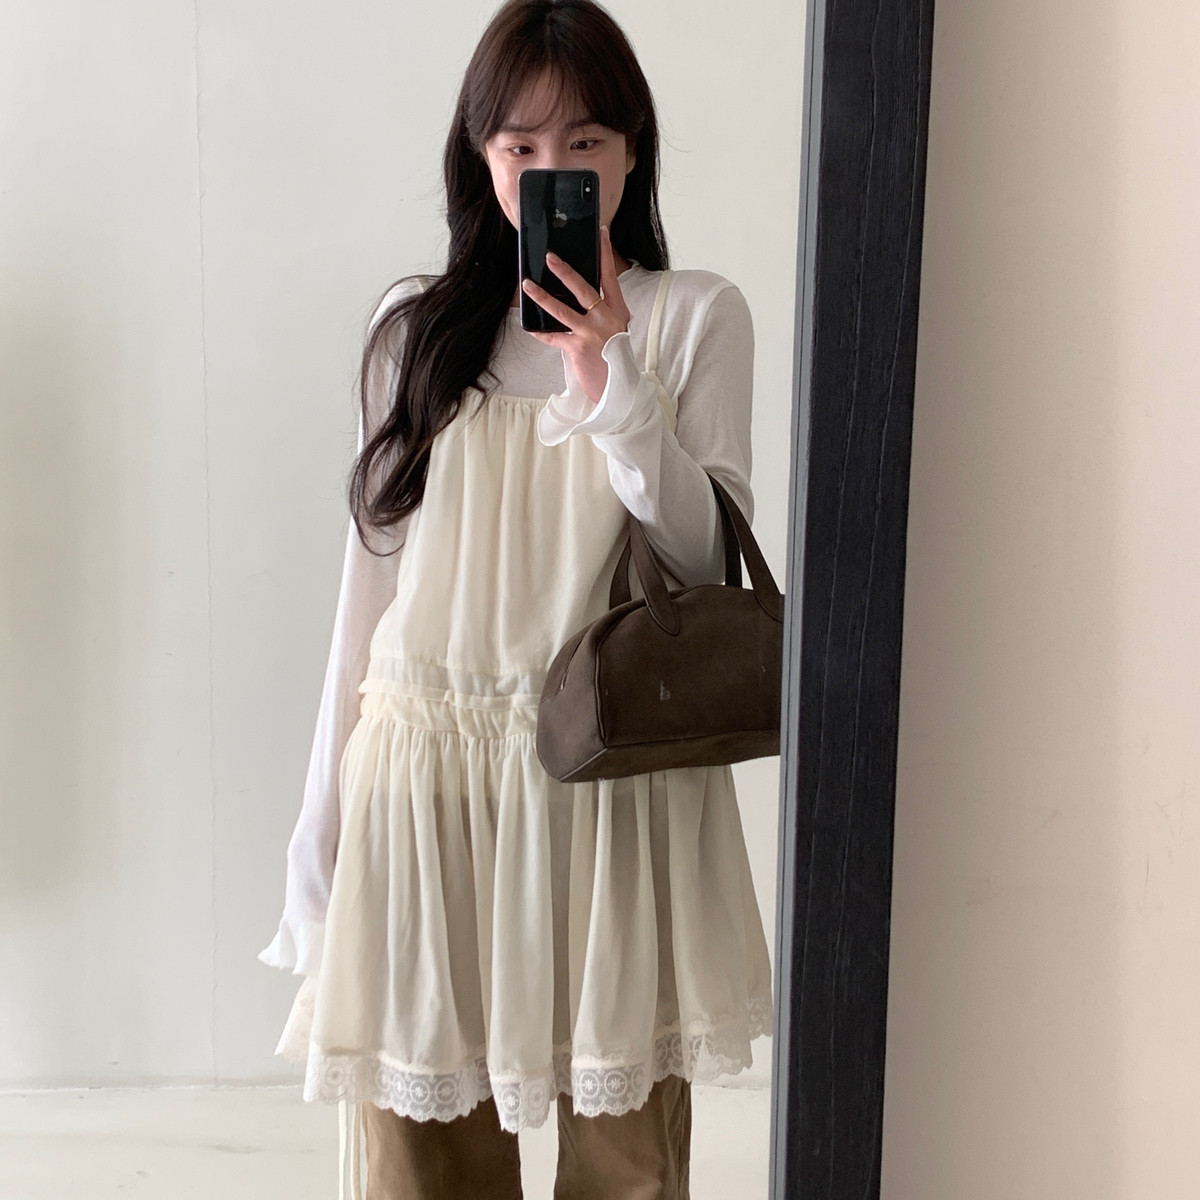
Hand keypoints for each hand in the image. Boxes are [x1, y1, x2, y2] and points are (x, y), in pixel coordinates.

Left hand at [521, 225, 630, 404]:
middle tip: (549, 257)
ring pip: (562, 309)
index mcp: (617, 310)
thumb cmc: (614, 358)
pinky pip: (554, 336)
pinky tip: (530, 327)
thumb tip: (577, 296)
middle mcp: (606, 318)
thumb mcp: (615, 330)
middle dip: (565, 271)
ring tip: (527, 285)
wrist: (619, 389)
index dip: (605, 254)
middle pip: (584, 288)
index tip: (601, 233)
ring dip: (542, 296)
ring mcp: (592, 333)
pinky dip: (541, 332)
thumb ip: (601, 312)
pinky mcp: (578, 348)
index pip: (609, 276)